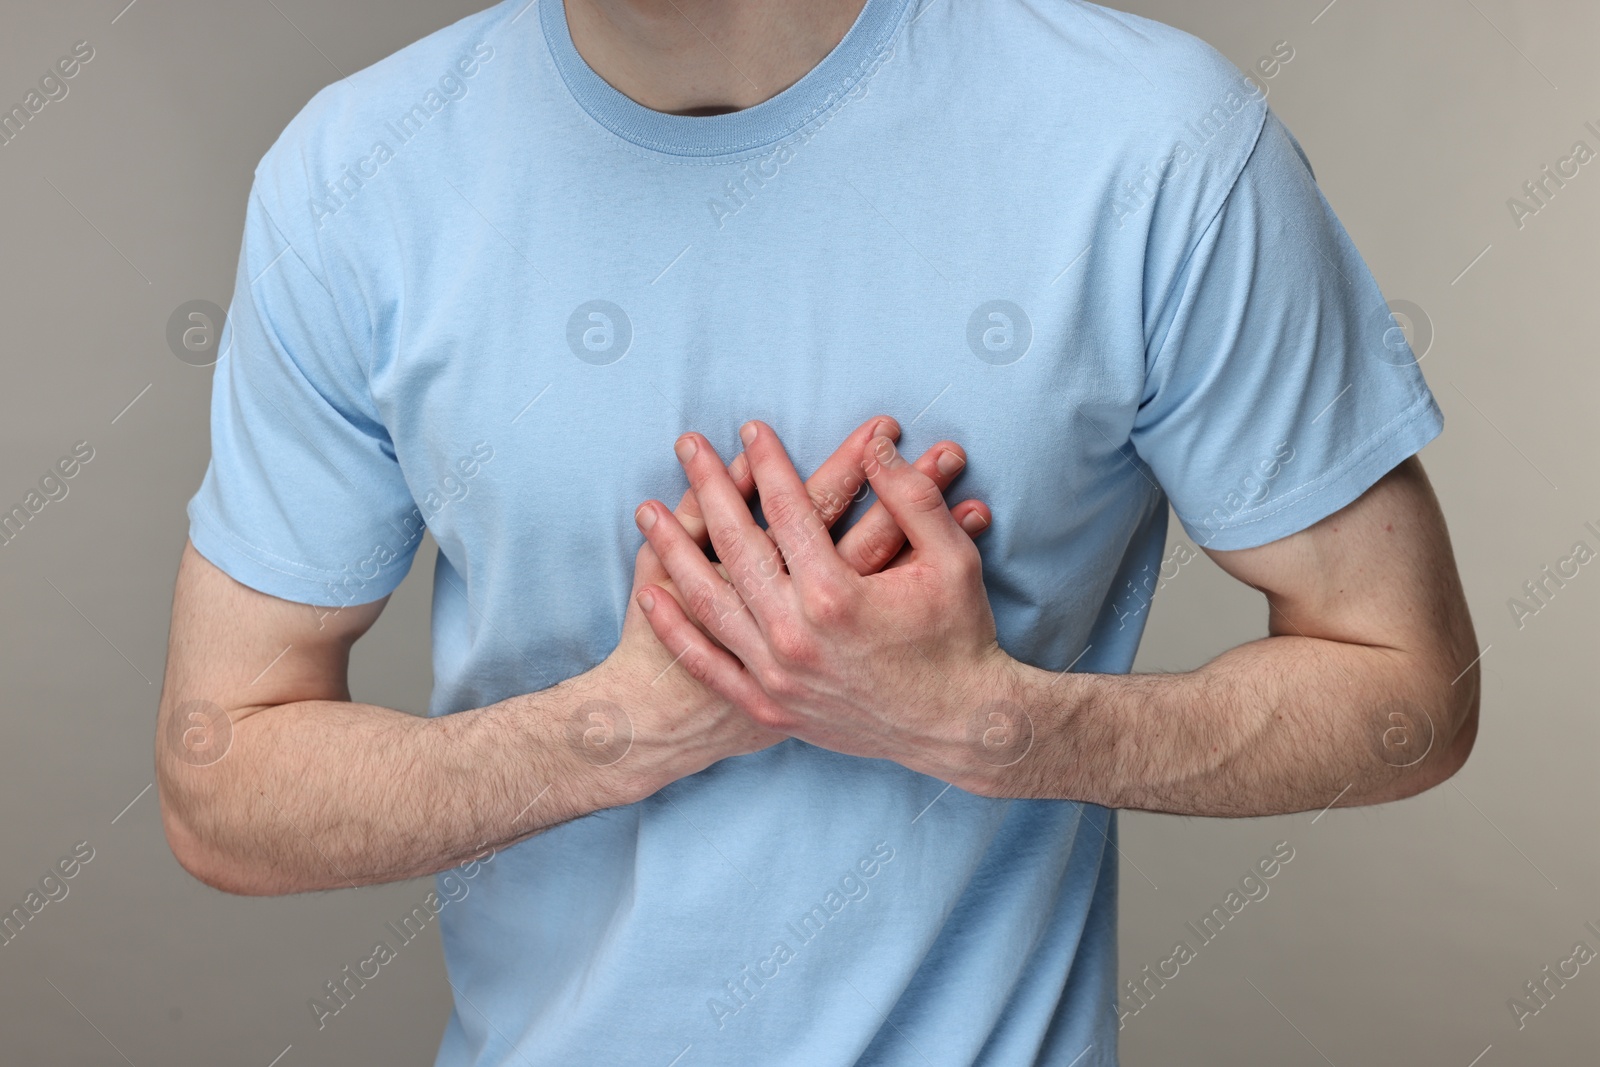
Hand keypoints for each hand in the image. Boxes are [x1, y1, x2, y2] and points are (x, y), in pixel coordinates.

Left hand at [632, 422, 1013, 790]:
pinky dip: (676, 630)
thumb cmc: (960, 639)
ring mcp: (777, 677)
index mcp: (837, 595)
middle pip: (736, 545)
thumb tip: (876, 446)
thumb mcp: (953, 560)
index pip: (789, 510)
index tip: (750, 428)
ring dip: (673, 551)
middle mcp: (796, 636)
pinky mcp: (770, 709)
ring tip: (647, 510)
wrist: (958, 729)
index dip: (769, 463)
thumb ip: (912, 498)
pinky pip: (709, 665)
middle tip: (686, 446)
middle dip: (707, 488)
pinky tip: (651, 594)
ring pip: (709, 602)